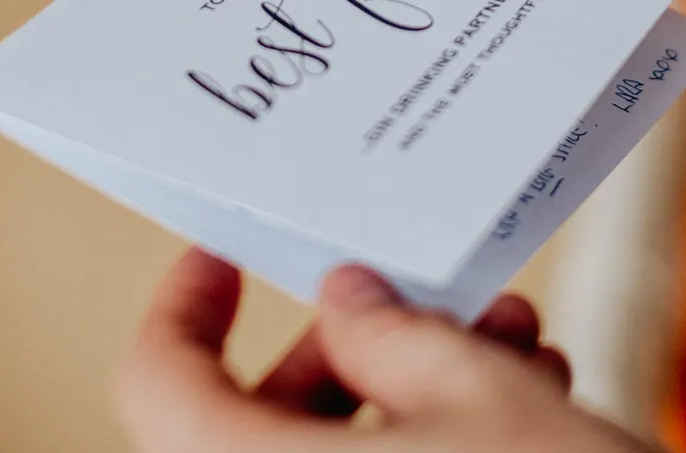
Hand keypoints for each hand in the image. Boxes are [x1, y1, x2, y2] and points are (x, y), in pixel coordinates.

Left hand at [114, 249, 657, 452]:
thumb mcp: (482, 392)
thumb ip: (392, 332)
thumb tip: (346, 302)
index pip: (158, 385)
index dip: (182, 309)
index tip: (220, 258)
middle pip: (253, 428)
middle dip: (345, 351)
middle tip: (406, 302)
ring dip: (409, 399)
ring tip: (509, 343)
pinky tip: (527, 409)